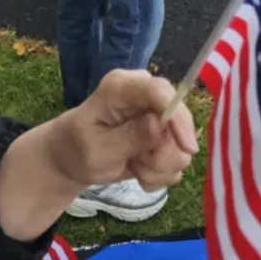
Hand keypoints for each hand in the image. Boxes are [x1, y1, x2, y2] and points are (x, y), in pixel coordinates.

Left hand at [45, 70, 198, 194]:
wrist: (74, 158)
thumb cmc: (77, 148)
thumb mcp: (96, 149)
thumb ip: (129, 137)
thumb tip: (160, 125)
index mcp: (122, 87)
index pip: (160, 91)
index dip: (178, 116)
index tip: (187, 147)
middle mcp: (144, 94)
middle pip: (178, 121)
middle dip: (163, 154)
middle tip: (139, 167)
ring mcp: (156, 113)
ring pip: (181, 145)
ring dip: (159, 167)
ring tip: (134, 167)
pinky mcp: (164, 132)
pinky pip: (177, 158)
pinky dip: (160, 173)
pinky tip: (140, 170)